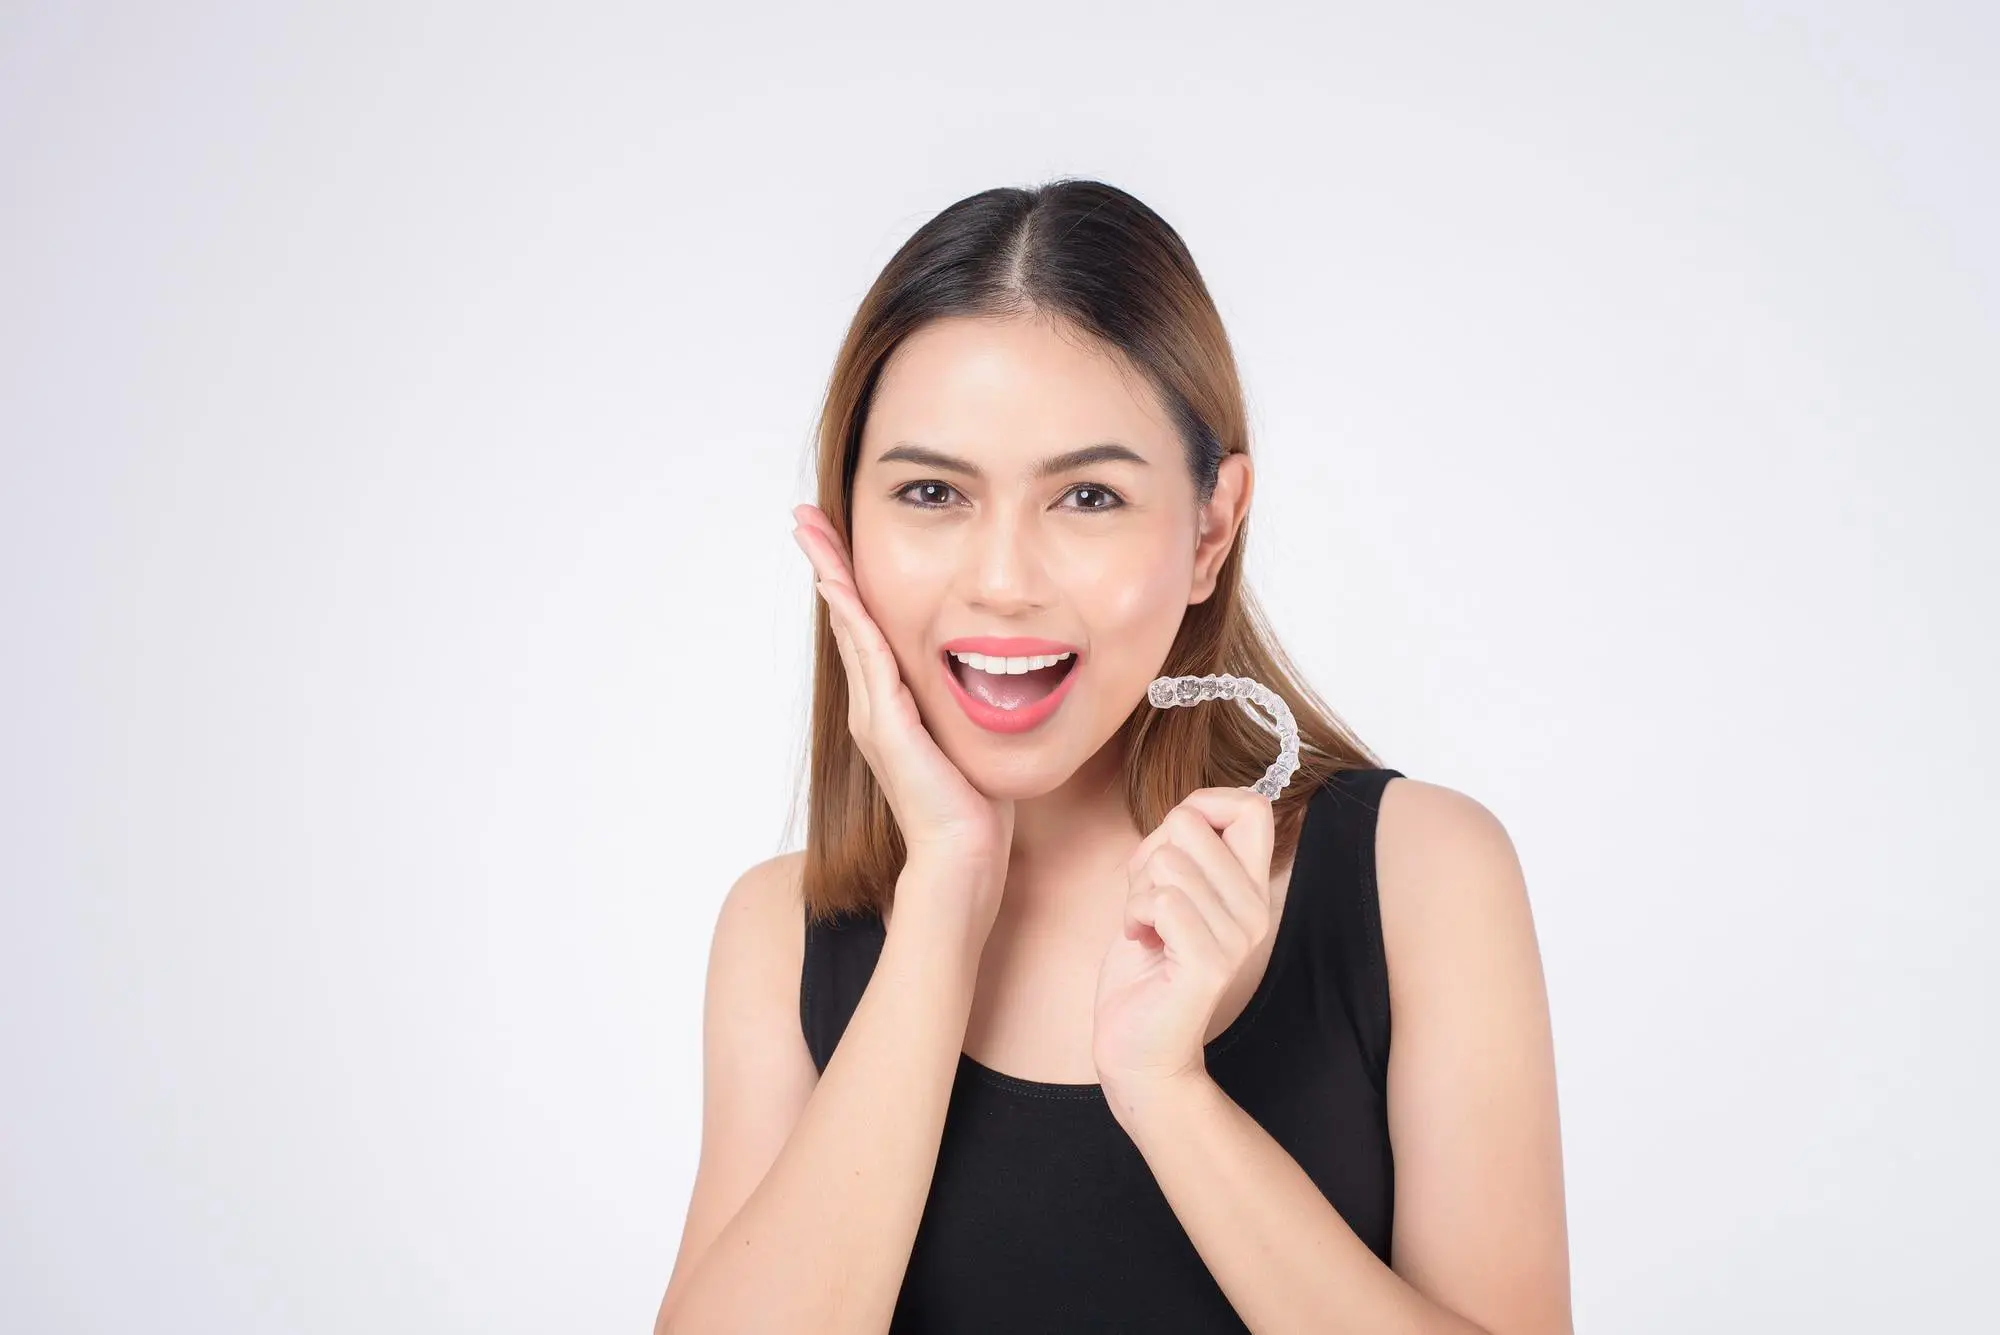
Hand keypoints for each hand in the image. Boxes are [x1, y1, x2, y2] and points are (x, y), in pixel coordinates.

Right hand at [791, 503, 1014, 936]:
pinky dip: (851, 616)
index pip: (866, 627)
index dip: (850, 581)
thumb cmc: (973, 806)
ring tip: (810, 533)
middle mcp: (873, 703)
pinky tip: (839, 583)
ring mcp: (874, 712)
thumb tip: (991, 675)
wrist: (963, 856)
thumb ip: (962, 706)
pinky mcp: (885, 723)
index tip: (835, 538)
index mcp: (891, 703)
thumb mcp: (966, 737)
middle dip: (827, 563)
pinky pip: (866, 655)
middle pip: (846, 617)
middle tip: (804, 518)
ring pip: (848, 627)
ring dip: (830, 574)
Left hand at [1091, 786, 1276, 1101]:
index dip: (1202, 804)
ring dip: (1137, 893)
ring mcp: (1236, 938)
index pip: (1253, 807)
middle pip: (1192, 824)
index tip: (1172, 843)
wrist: (1138, 1050)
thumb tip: (1188, 812)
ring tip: (1145, 927)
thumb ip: (1179, 849)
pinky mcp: (1209, 964)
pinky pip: (1162, 902)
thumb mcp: (1163, 890)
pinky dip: (1135, 916)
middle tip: (1148, 902)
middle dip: (1149, 854)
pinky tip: (1142, 942)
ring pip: (1168, 863)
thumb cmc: (1146, 967)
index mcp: (1250, 889)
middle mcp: (1255, 910)